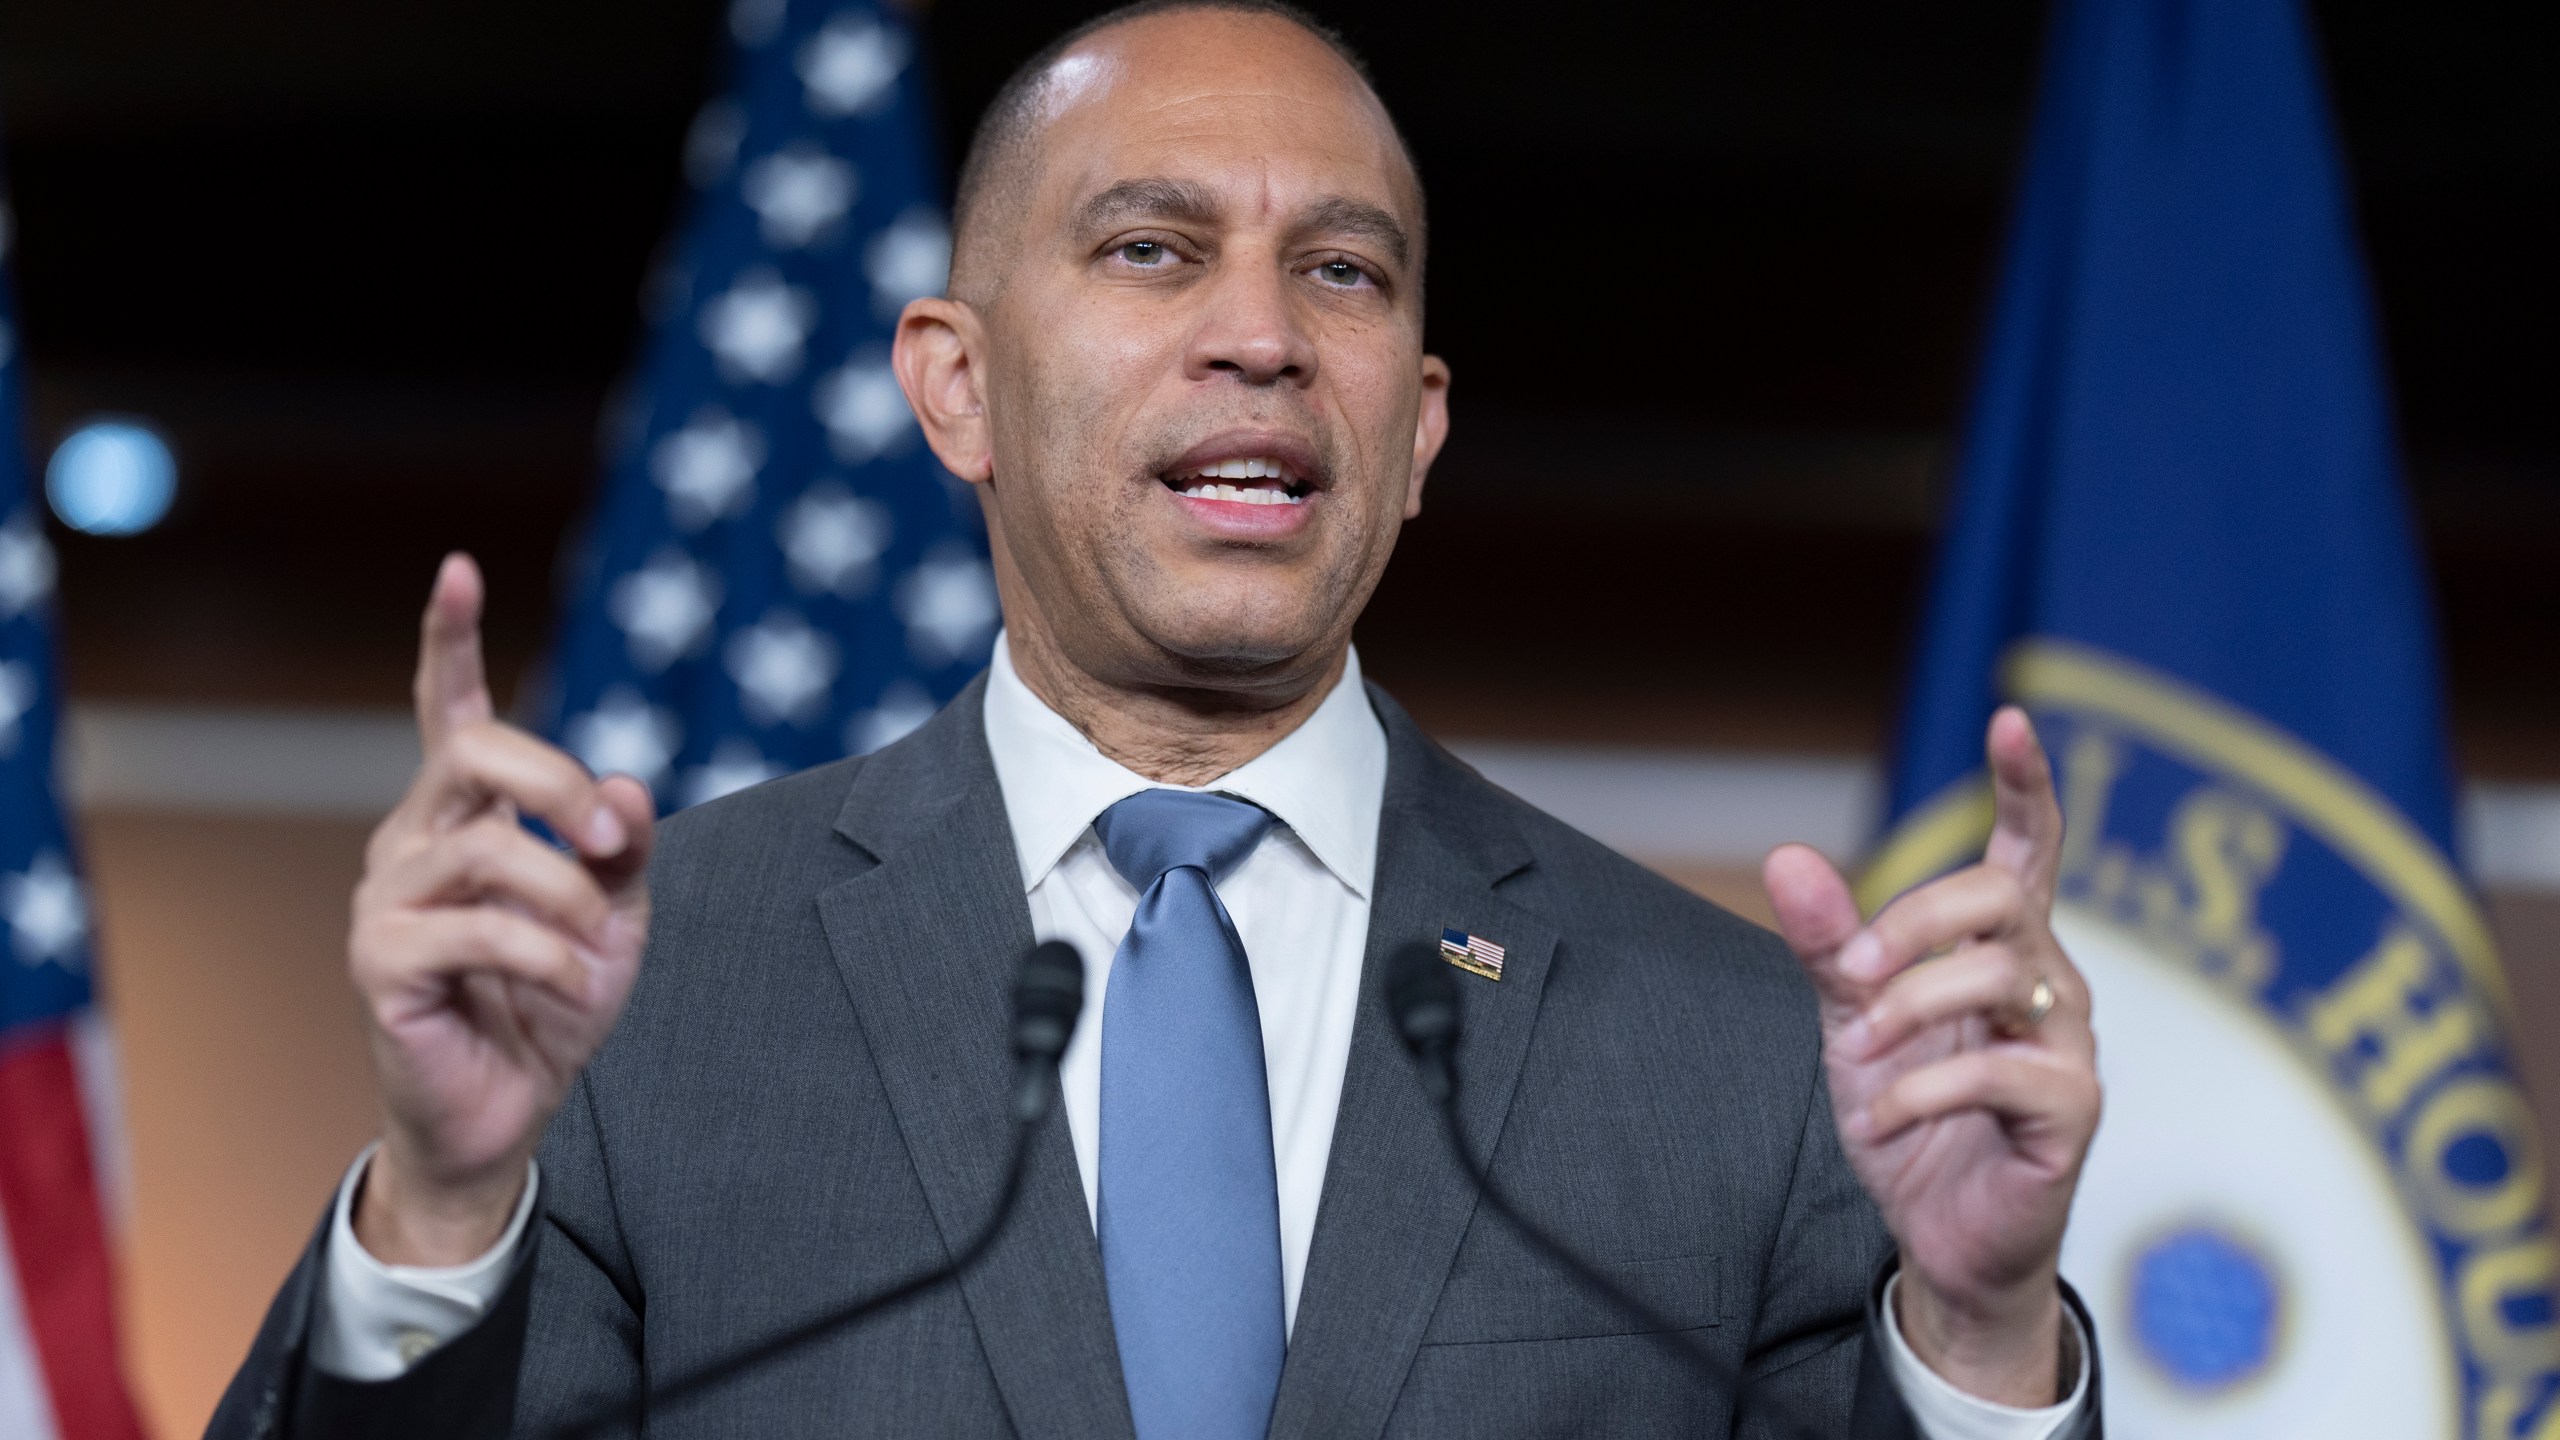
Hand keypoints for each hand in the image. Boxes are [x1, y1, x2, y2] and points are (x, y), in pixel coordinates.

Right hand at [349, 555, 655, 1265]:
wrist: (510, 1108)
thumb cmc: (553, 1001)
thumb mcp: (617, 916)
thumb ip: (622, 847)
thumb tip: (626, 786)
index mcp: (466, 816)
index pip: (452, 710)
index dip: (452, 640)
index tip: (459, 569)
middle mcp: (414, 840)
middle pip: (477, 756)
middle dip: (559, 783)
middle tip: (611, 836)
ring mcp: (388, 899)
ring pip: (488, 850)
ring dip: (567, 897)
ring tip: (595, 946)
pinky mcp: (380, 963)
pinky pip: (478, 930)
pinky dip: (546, 954)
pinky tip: (567, 983)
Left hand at [1763, 708, 2098, 1405]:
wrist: (1938, 1231)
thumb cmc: (1908, 1111)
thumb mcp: (1850, 1019)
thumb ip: (1830, 942)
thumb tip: (1787, 856)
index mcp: (2002, 947)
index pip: (2028, 848)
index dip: (2025, 784)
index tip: (2008, 718)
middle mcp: (2048, 980)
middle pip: (1998, 897)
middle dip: (1912, 923)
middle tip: (1853, 977)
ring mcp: (2068, 1043)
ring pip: (1998, 977)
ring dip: (1907, 1010)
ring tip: (1860, 1054)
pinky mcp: (2071, 1110)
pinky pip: (1999, 1073)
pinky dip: (1919, 1092)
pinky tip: (1879, 1118)